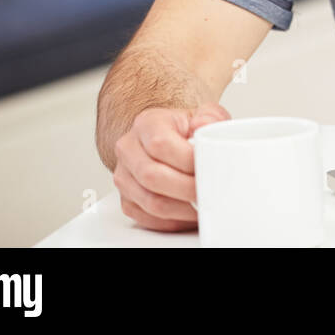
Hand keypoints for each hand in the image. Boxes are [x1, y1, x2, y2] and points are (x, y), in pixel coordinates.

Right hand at [113, 102, 229, 230]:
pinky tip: (190, 213)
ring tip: (203, 204)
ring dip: (182, 208)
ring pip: (150, 202)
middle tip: (210, 191)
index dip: (187, 161)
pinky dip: (173, 220)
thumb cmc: (186, 130)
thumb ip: (210, 117)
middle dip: (187, 189)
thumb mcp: (203, 114)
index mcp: (147, 124)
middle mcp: (129, 149)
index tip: (209, 167)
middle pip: (152, 177)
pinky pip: (147, 217)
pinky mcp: (127, 199)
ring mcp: (124, 176)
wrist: (168, 139)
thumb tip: (203, 125)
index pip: (161, 145)